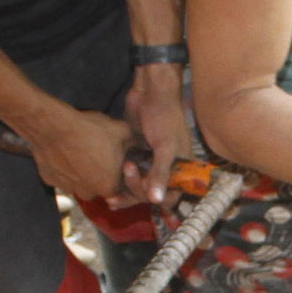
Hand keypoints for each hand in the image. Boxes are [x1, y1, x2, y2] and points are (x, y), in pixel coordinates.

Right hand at [18, 100, 137, 203]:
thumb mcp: (122, 132)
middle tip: (99, 150)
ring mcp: (67, 188)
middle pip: (99, 184)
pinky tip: (65, 149)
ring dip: (82, 169)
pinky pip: (61, 174)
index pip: (120, 184)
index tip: (117, 155)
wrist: (54, 126)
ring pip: (79, 181)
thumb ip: (134, 142)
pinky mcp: (50, 180)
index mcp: (110, 187)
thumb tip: (140, 143)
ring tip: (82, 147)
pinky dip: (63, 165)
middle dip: (101, 170)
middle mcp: (89, 193)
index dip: (120, 169)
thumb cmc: (90, 131)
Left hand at [125, 65, 190, 208]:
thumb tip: (156, 200)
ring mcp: (151, 163)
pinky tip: (109, 192)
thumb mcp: (165, 146)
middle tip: (128, 169)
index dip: (158, 198)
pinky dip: (121, 184)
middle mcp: (168, 169)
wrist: (150, 92)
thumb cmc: (164, 117)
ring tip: (112, 189)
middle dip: (137, 191)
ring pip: (140, 187)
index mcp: (182, 169)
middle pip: (152, 193)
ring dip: (127, 192)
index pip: (172, 195)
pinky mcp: (137, 157)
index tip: (144, 190)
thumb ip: (160, 173)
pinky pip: (131, 177)